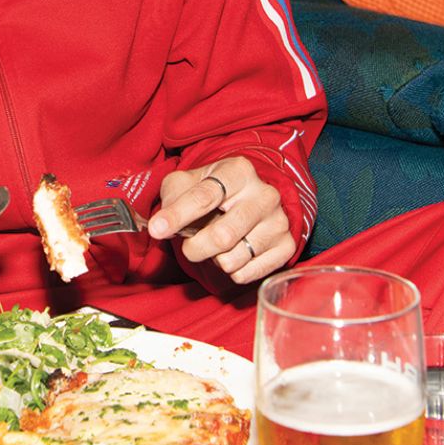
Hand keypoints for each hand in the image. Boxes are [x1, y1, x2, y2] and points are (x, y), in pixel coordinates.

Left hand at [148, 156, 295, 284]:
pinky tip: (233, 253)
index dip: (178, 215)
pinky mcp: (286, 246)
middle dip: (195, 247)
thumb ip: (171, 197)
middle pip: (222, 235)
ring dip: (214, 259)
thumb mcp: (187, 182)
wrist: (247, 199)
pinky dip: (231, 270)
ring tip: (216, 245)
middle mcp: (265, 194)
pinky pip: (247, 273)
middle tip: (189, 245)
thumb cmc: (212, 191)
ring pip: (233, 258)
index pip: (205, 197)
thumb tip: (159, 226)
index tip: (157, 229)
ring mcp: (279, 221)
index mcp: (239, 171)